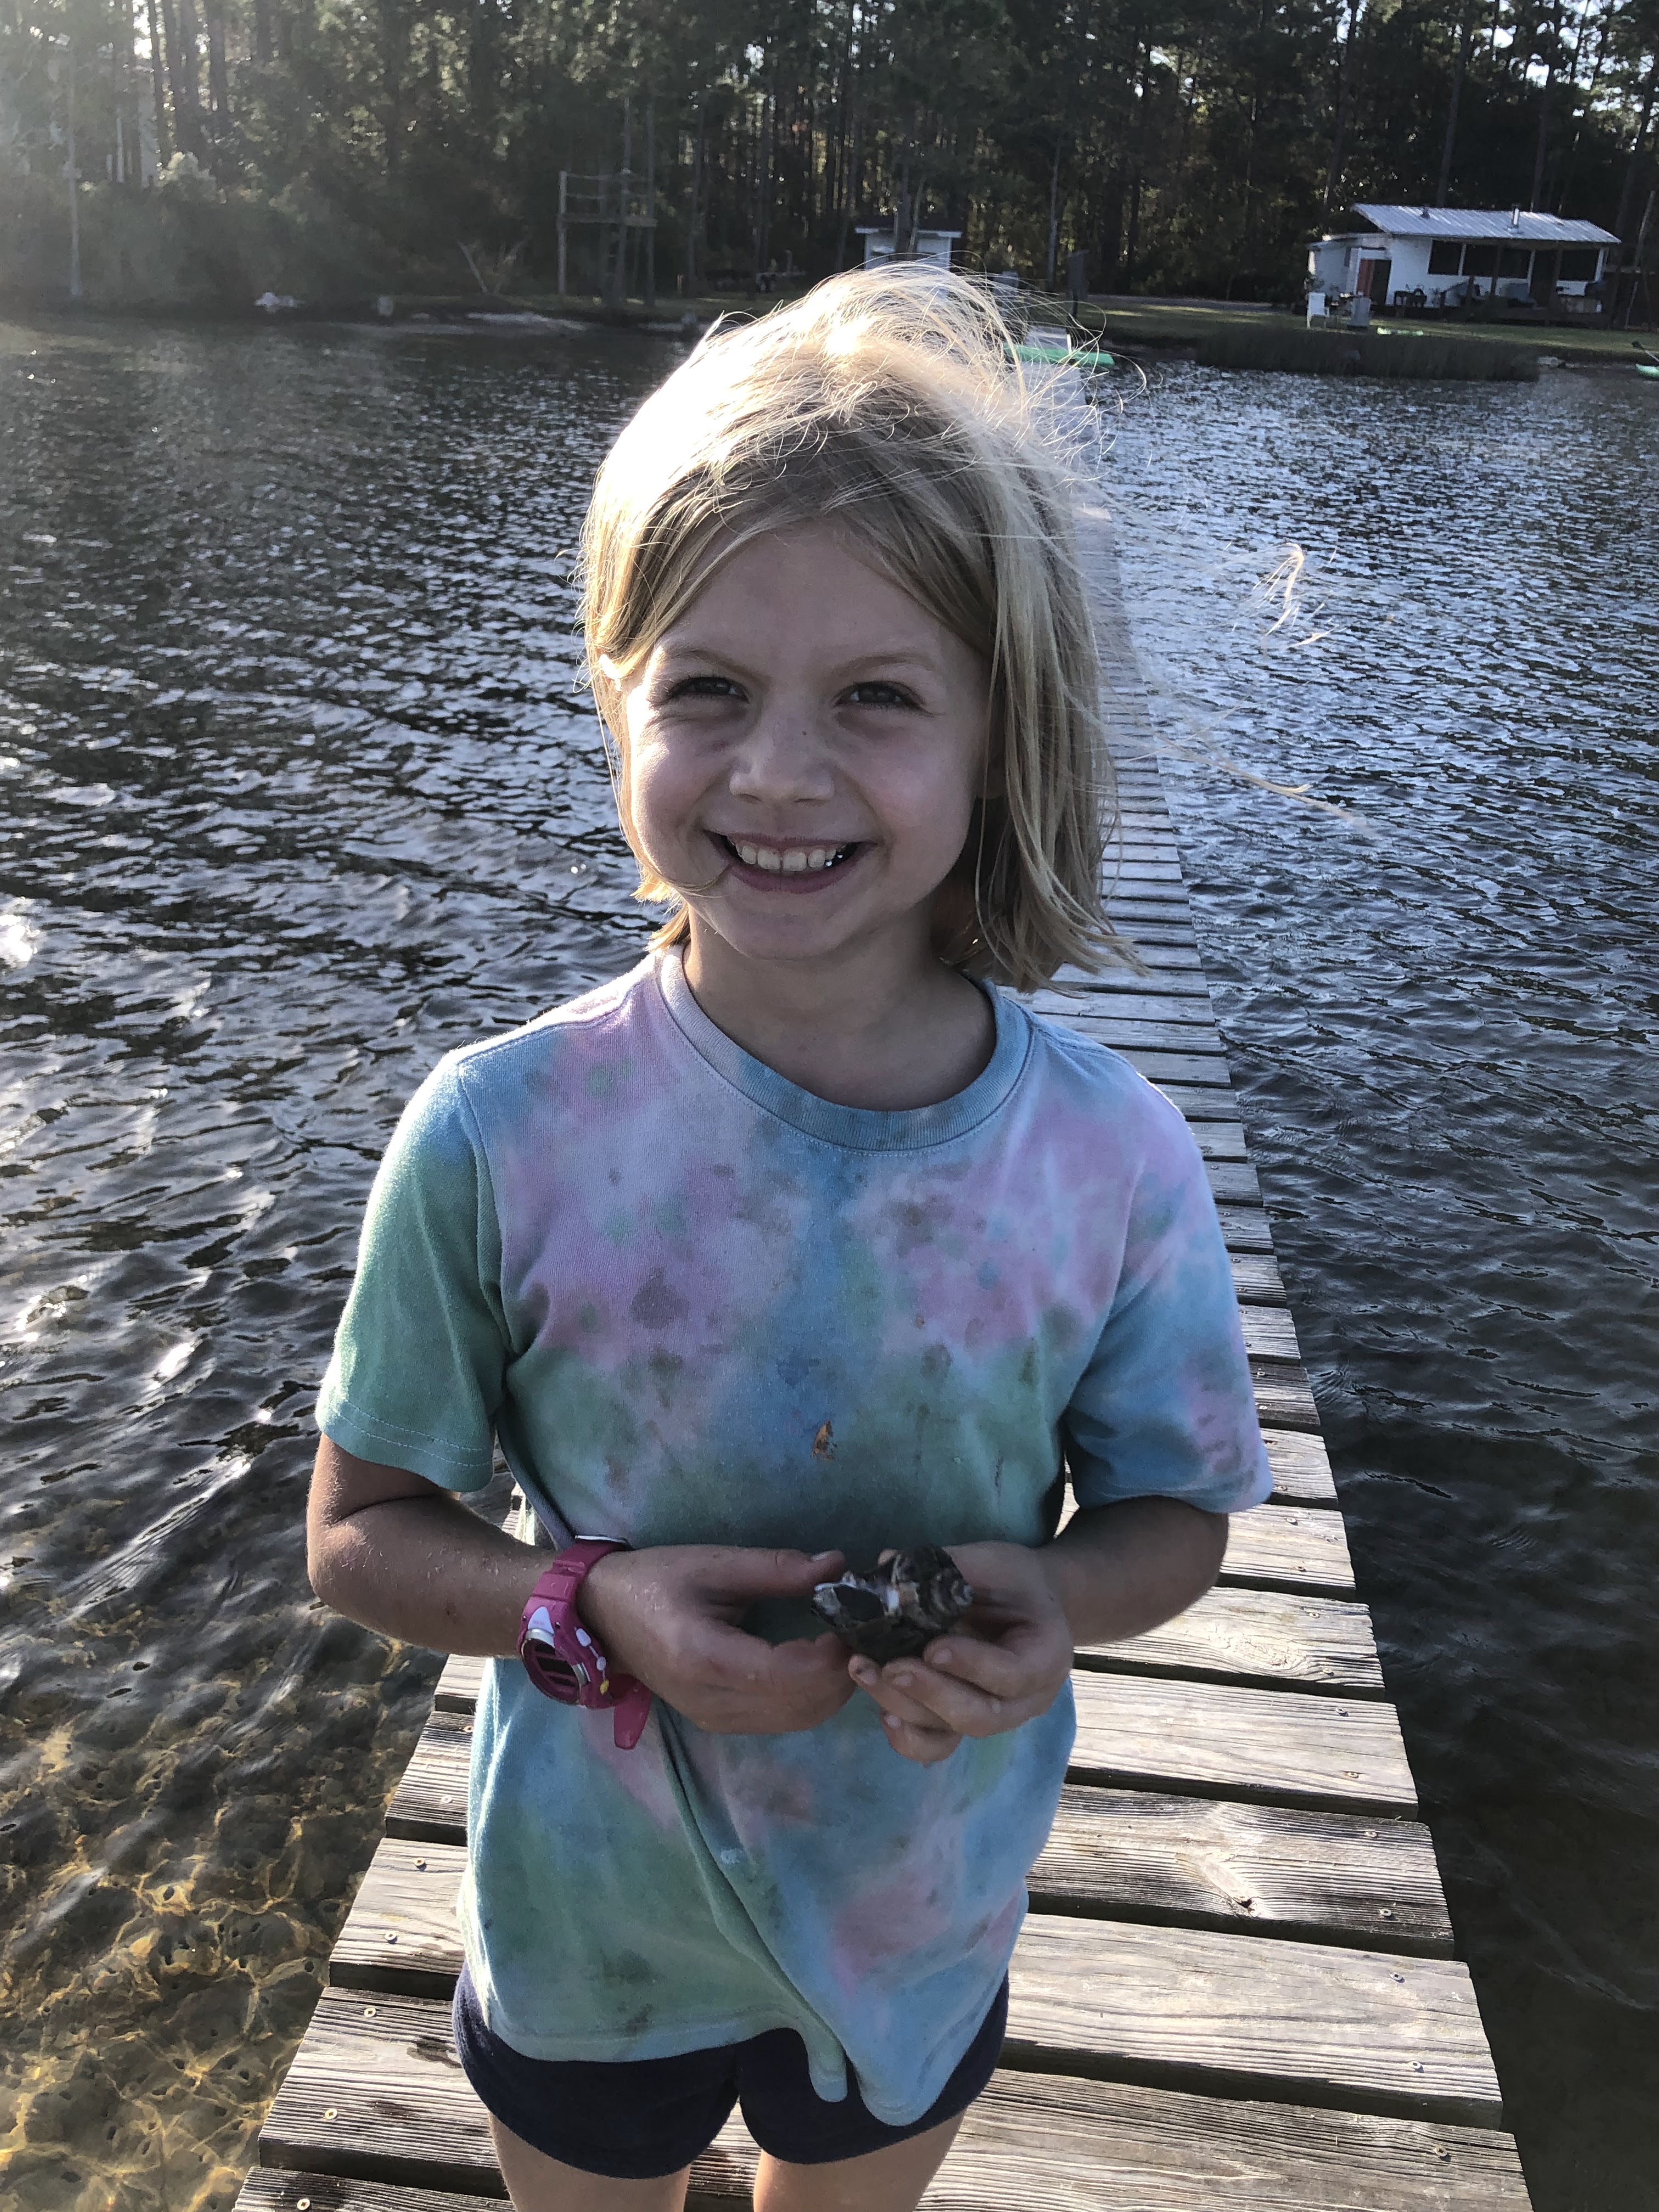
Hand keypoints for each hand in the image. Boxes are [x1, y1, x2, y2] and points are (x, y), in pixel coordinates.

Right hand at [579, 1545, 856, 1735]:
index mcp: (706, 1659)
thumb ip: (778, 1569)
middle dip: (842, 1672)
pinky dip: (810, 1697)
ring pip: (798, 1720)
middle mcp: (713, 1703)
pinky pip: (781, 1721)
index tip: (852, 1617)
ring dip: (831, 1688)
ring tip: (840, 1642)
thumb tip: (838, 1565)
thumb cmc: (654, 1580)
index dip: (834, 1652)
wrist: (600, 1615)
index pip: (793, 1674)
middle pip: (804, 1706)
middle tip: (856, 1628)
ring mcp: (716, 1720)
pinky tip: (816, 1662)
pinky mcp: (719, 1723)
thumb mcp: (714, 1563)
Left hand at [848, 1541, 1074, 1765]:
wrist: (1025, 1603)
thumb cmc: (1013, 1580)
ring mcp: (992, 1716)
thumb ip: (951, 1567)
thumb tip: (888, 1565)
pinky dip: (907, 1736)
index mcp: (1046, 1656)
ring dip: (904, 1707)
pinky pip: (936, 1745)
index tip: (932, 1648)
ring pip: (951, 1733)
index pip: (1013, 1674)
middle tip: (890, 1667)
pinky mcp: (961, 1721)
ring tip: (865, 1673)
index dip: (972, 1665)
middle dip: (930, 1693)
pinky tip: (880, 1711)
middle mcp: (1025, 1700)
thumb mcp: (995, 1563)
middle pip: (980, 1716)